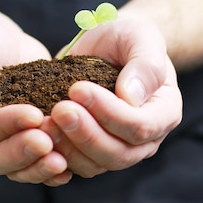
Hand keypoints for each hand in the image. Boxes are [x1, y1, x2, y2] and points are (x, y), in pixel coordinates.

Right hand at [0, 14, 71, 184]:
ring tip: (62, 159)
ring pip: (14, 168)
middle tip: (49, 141)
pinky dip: (49, 170)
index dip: (4, 126)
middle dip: (23, 151)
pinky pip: (32, 165)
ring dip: (38, 166)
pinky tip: (69, 167)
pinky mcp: (20, 142)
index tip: (33, 114)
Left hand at [48, 16, 181, 177]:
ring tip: (44, 121)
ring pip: (94, 165)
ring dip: (67, 147)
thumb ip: (145, 65)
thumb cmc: (128, 39)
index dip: (108, 113)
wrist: (107, 47)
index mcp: (164, 113)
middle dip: (85, 134)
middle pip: (117, 154)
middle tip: (58, 109)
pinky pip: (75, 164)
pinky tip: (38, 131)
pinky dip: (55, 152)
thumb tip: (130, 98)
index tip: (77, 89)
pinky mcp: (91, 153)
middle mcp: (146, 140)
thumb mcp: (141, 37)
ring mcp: (118, 149)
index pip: (140, 126)